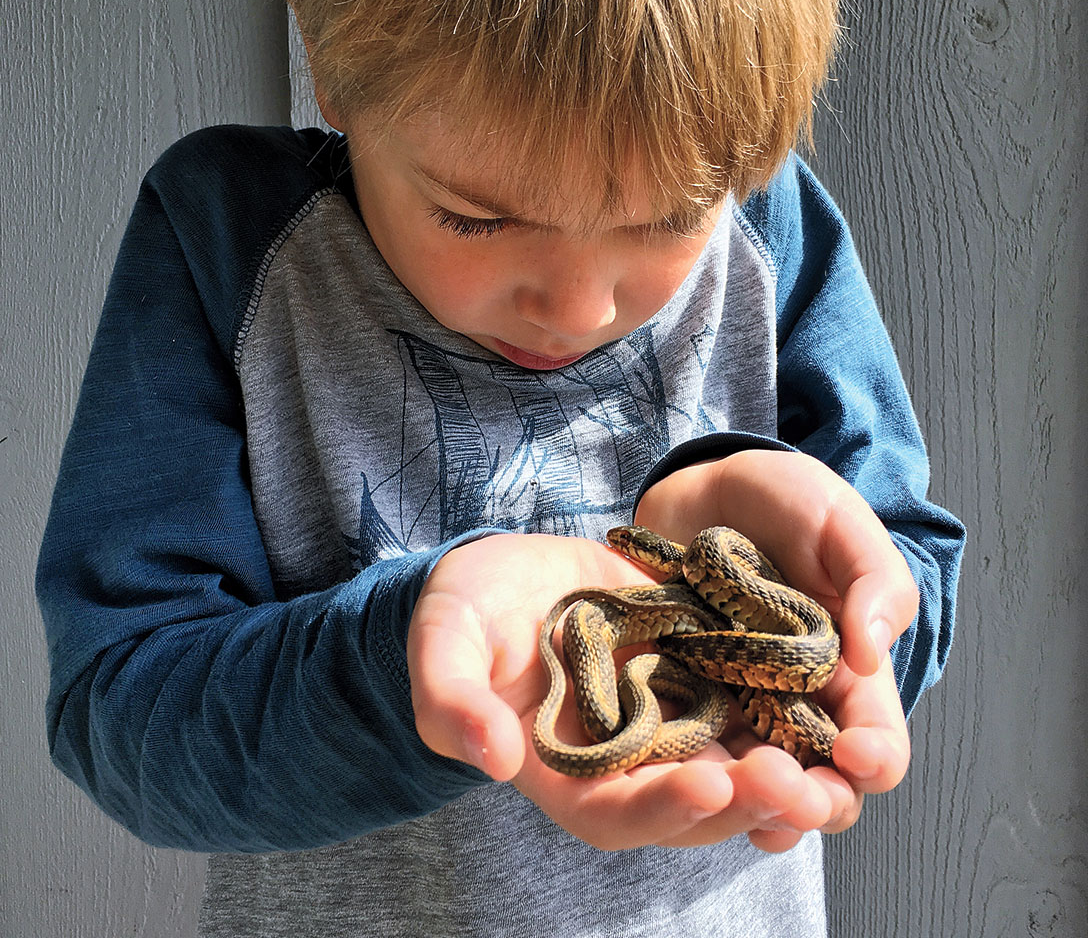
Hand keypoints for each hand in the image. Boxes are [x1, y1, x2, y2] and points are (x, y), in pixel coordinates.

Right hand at [407, 532, 839, 849]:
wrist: (507, 570)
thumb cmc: (465, 609)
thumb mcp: (444, 640)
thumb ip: (451, 698)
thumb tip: (491, 757)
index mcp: (566, 770)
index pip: (615, 811)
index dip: (661, 808)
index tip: (710, 788)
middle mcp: (628, 756)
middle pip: (695, 802)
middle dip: (748, 801)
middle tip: (798, 784)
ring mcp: (669, 714)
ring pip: (737, 757)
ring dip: (787, 764)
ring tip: (835, 755)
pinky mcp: (699, 668)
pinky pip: (752, 693)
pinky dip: (792, 700)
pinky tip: (833, 687)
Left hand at [633, 448, 919, 850]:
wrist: (702, 485)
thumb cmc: (784, 499)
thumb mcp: (840, 522)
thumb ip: (872, 579)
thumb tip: (873, 655)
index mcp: (848, 671)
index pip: (877, 739)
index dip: (874, 756)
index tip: (855, 750)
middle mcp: (794, 702)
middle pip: (819, 781)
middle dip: (816, 801)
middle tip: (795, 795)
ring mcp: (734, 703)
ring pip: (752, 781)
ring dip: (753, 803)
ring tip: (740, 795)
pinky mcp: (680, 694)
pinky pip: (687, 749)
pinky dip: (690, 775)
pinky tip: (684, 786)